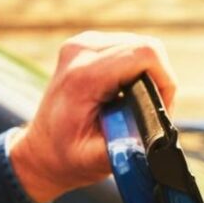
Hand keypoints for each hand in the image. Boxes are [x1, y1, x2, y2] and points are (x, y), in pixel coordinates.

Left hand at [8, 33, 179, 202]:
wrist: (39, 150)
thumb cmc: (66, 156)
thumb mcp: (97, 159)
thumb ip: (128, 145)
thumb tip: (158, 134)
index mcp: (84, 75)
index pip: (144, 55)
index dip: (164, 81)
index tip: (161, 109)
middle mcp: (81, 50)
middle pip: (146, 47)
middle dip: (159, 79)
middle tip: (153, 110)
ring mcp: (82, 43)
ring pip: (140, 45)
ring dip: (149, 74)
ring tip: (139, 104)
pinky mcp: (87, 43)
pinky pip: (129, 47)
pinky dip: (137, 69)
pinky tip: (127, 92)